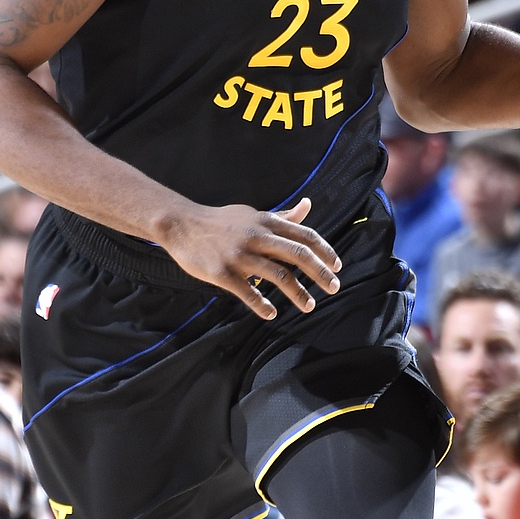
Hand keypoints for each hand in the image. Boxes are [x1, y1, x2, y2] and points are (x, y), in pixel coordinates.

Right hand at [160, 197, 340, 319]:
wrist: (181, 225)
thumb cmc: (222, 222)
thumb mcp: (253, 215)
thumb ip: (282, 216)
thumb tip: (308, 206)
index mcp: (266, 222)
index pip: (305, 236)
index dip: (325, 252)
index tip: (337, 267)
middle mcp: (257, 237)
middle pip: (298, 255)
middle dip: (321, 273)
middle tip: (334, 288)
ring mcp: (240, 256)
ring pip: (279, 276)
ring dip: (298, 294)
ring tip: (309, 306)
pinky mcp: (222, 273)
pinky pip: (248, 292)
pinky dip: (263, 305)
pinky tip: (271, 313)